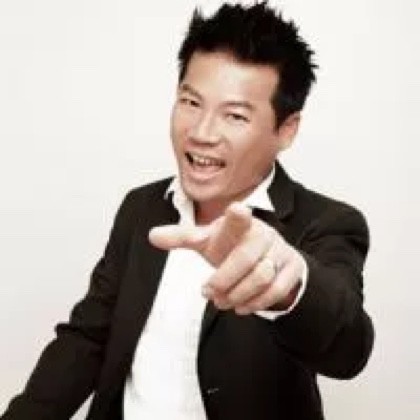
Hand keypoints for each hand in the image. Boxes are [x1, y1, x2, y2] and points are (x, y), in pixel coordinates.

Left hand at [149, 202, 304, 314]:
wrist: (269, 257)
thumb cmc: (234, 248)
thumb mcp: (208, 242)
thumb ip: (184, 238)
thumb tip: (151, 235)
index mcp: (240, 224)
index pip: (237, 220)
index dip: (237, 217)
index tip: (236, 209)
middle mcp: (263, 233)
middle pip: (245, 259)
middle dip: (223, 280)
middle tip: (206, 293)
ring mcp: (280, 250)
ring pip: (261, 276)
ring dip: (237, 294)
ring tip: (222, 302)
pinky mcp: (293, 267)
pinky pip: (276, 289)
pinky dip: (256, 302)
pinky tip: (241, 306)